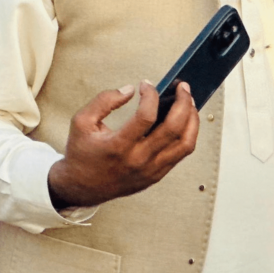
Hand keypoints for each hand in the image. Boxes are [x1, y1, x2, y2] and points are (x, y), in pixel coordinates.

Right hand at [47, 80, 198, 208]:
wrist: (81, 188)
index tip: (146, 84)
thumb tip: (130, 89)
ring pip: (185, 143)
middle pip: (173, 129)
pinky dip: (188, 134)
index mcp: (118, 147)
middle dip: (183, 102)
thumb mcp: (81, 121)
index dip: (151, 95)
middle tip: (182, 86)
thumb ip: (104, 101)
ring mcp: (151, 170)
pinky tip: (186, 119)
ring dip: (192, 119)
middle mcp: (138, 160)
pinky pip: (182, 154)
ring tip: (189, 101)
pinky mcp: (157, 175)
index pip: (146, 117)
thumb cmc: (82, 152)